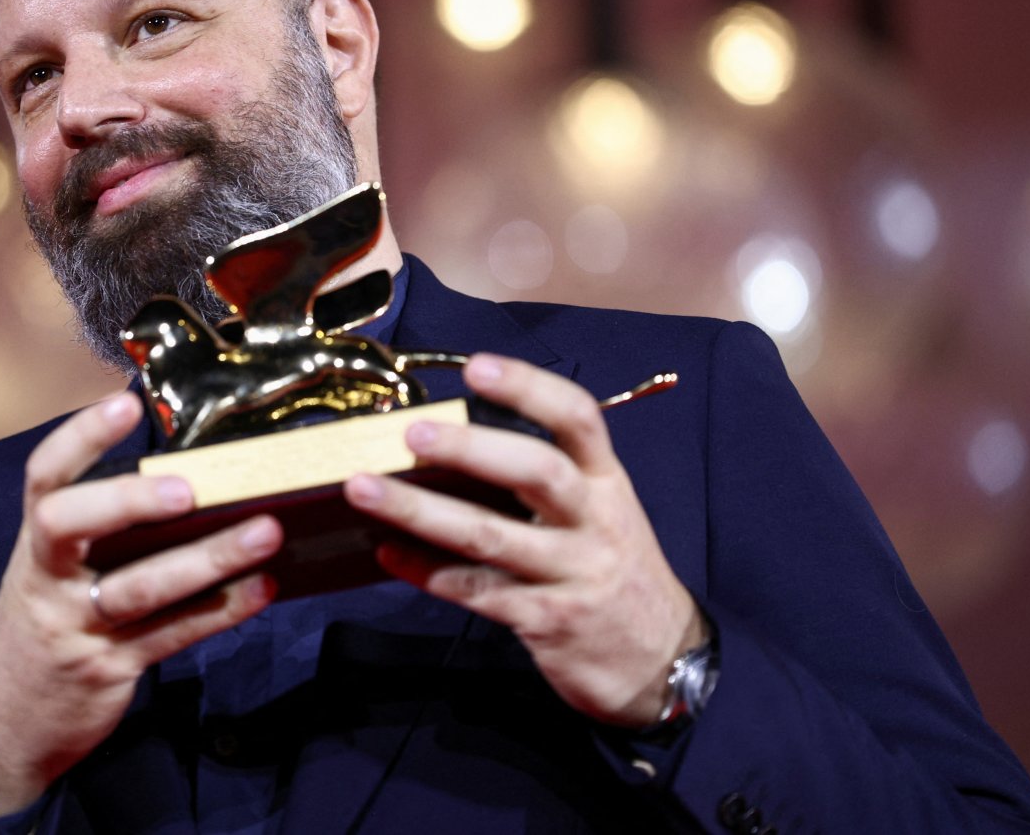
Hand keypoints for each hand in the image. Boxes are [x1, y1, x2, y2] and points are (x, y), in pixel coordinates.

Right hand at [0, 391, 281, 813]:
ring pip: (141, 588)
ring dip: (209, 558)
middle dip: (127, 501)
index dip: (80, 437)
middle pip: (67, 525)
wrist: (4, 720)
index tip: (125, 404)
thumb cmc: (48, 620)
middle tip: (189, 488)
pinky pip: (173, 635)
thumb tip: (190, 478)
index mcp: (37, 541)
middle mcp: (47, 578)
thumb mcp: (54, 568)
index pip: (44, 477)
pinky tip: (261, 587)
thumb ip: (102, 528)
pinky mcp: (110, 669)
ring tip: (266, 531)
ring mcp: (76, 626)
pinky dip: (222, 609)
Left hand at [343, 355, 701, 727]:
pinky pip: (476, 590)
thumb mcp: (601, 515)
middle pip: (538, 472)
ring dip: (420, 511)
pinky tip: (388, 553)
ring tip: (365, 489)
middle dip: (472, 448)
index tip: (475, 366)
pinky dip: (426, 570)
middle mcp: (594, 521)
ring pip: (490, 535)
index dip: (528, 387)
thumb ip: (547, 483)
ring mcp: (572, 573)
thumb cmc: (613, 574)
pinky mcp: (547, 620)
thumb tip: (457, 443)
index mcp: (607, 483)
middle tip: (414, 433)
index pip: (578, 419)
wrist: (664, 663)